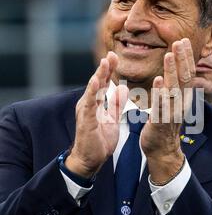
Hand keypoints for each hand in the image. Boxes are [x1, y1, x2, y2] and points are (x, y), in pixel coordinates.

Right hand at [65, 52, 127, 177]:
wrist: (90, 161)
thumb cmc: (99, 141)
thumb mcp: (112, 119)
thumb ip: (115, 103)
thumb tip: (122, 87)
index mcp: (95, 104)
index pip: (103, 83)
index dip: (109, 70)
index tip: (115, 56)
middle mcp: (88, 104)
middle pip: (97, 82)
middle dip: (105, 68)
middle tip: (112, 53)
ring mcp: (86, 112)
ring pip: (92, 90)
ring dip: (99, 75)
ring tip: (104, 63)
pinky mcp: (86, 120)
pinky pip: (89, 104)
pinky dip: (92, 91)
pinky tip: (96, 81)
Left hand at [141, 38, 194, 183]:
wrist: (162, 150)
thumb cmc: (164, 124)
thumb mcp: (173, 103)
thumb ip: (174, 87)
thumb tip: (175, 69)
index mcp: (183, 98)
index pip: (187, 74)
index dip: (186, 57)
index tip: (183, 40)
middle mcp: (181, 104)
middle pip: (184, 78)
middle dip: (182, 59)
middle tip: (180, 41)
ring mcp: (172, 113)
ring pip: (173, 89)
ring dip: (171, 72)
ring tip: (169, 55)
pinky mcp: (161, 123)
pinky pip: (161, 106)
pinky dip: (160, 93)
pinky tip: (158, 81)